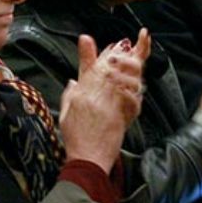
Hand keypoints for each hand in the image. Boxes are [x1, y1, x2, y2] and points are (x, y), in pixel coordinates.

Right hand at [59, 30, 148, 171]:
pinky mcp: (119, 114)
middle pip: (107, 67)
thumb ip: (69, 94)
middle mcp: (91, 96)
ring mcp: (106, 104)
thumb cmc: (76, 141)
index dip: (96, 52)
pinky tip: (136, 85)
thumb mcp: (65, 114)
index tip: (102, 41)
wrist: (87, 161)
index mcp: (78, 94)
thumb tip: (73, 81)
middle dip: (118, 54)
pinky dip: (134, 90)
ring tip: (134, 61)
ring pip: (120, 77)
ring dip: (130, 68)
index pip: (89, 66)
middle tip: (126, 45)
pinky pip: (130, 95)